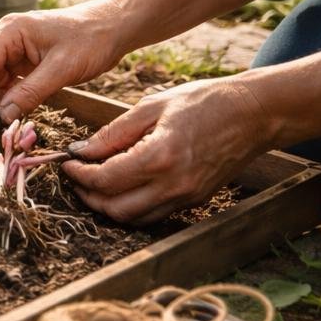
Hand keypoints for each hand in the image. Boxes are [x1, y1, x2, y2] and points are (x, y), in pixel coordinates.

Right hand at [0, 0, 123, 123]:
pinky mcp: (22, 59)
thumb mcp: (62, 69)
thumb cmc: (90, 41)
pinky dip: (0, 96)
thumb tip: (3, 116)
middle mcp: (4, 37)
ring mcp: (12, 48)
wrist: (113, 27)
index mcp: (9, 31)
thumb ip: (30, 92)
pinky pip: (3, 79)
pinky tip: (4, 113)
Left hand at [61, 78, 276, 223]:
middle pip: (115, 208)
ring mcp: (187, 197)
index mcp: (159, 157)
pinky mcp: (196, 201)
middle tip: (75, 177)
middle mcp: (174, 185)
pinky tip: (121, 187)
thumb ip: (113, 133)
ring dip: (107, 206)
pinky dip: (131, 207)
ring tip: (93, 184)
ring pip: (134, 219)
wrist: (254, 114)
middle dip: (88, 195)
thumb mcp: (151, 107)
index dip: (78, 174)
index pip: (104, 180)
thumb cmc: (203, 102)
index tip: (66, 162)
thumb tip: (80, 150)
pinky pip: (154, 215)